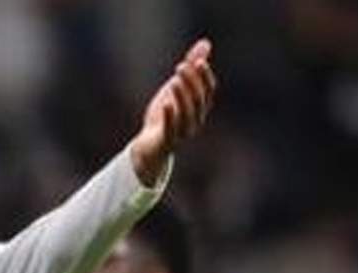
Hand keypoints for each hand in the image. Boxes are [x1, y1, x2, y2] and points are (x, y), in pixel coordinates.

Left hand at [129, 39, 215, 185]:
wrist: (149, 145)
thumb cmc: (166, 114)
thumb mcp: (177, 87)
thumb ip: (191, 67)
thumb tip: (206, 43)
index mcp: (200, 107)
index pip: (208, 90)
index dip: (205, 76)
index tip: (198, 61)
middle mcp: (195, 120)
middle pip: (197, 100)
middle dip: (191, 83)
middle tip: (180, 66)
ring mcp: (183, 132)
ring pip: (187, 115)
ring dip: (182, 97)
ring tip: (174, 81)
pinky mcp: (168, 141)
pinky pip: (171, 130)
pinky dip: (170, 117)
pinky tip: (166, 104)